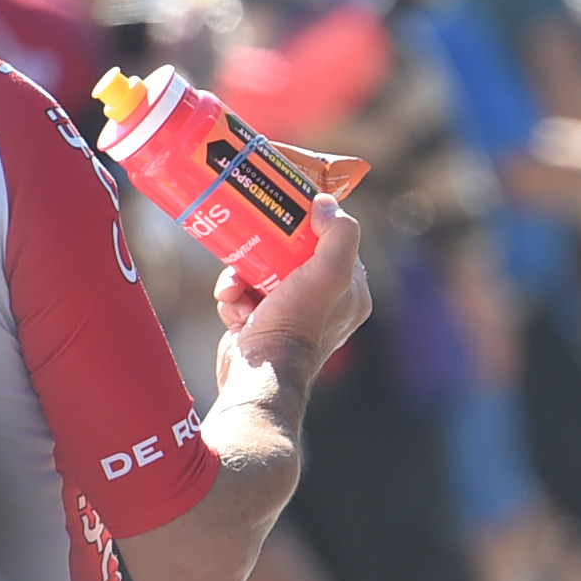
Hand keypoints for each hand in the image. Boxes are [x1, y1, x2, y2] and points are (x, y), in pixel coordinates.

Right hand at [213, 198, 369, 380]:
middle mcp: (324, 304)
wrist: (257, 377)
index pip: (333, 243)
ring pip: (260, 272)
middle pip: (290, 254)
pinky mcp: (260, 324)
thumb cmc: (295, 326)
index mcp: (350, 293)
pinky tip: (231, 306)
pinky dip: (232, 297)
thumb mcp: (328, 274)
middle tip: (250, 244)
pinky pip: (243, 294)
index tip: (286, 210)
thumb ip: (339, 234)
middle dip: (264, 250)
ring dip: (240, 275)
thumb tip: (326, 203)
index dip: (311, 224)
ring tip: (235, 286)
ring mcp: (290, 315)